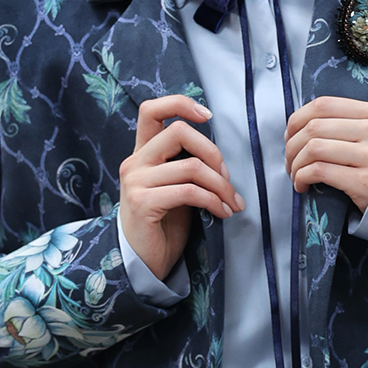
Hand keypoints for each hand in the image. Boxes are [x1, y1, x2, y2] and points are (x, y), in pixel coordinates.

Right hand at [119, 94, 243, 279]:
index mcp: (142, 153)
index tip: (207, 115)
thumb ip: (187, 167)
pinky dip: (214, 201)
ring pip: (191, 166)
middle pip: (178, 132)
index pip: (152, 110)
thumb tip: (221, 161)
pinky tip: (222, 212)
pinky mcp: (143, 203)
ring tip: (232, 202)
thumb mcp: (175, 188)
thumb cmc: (163, 225)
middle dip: (213, 153)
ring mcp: (136, 182)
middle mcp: (135, 163)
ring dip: (221, 185)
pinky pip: (189, 192)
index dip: (180, 104)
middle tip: (228, 178)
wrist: (141, 263)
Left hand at [284, 96, 367, 213]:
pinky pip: (320, 171)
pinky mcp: (365, 181)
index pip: (325, 105)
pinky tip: (303, 184)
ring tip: (296, 173)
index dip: (298, 118)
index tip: (290, 134)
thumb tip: (300, 125)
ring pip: (314, 148)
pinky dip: (302, 177)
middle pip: (315, 127)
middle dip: (292, 145)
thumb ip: (346, 123)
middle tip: (289, 159)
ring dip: (295, 163)